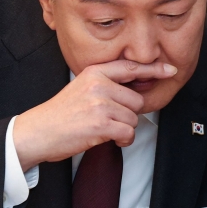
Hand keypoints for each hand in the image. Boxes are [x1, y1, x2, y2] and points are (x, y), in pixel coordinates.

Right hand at [13, 59, 176, 170]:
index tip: (170, 70)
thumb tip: (133, 90)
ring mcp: (100, 104)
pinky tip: (110, 140)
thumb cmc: (60, 114)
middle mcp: (99, 85)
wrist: (36, 132)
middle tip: (109, 120)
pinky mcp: (100, 124)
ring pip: (133, 118)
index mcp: (95, 72)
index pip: (130, 67)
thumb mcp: (81, 87)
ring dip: (124, 129)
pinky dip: (123, 140)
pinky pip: (128, 133)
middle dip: (128, 114)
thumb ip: (105, 84)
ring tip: (104, 130)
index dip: (153, 69)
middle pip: (136, 100)